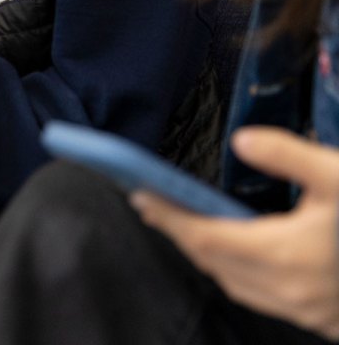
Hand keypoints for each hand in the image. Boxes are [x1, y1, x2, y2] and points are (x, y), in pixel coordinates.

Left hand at [132, 127, 338, 339]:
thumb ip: (289, 155)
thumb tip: (242, 140)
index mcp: (284, 257)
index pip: (204, 237)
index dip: (168, 215)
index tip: (140, 194)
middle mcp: (288, 292)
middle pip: (214, 263)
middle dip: (182, 233)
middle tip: (155, 203)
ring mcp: (306, 312)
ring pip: (236, 284)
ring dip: (209, 255)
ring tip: (190, 223)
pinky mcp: (323, 320)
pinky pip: (263, 297)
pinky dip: (240, 273)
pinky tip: (243, 255)